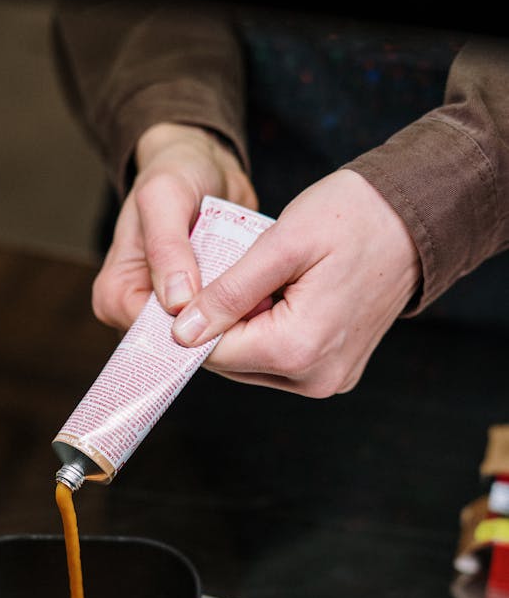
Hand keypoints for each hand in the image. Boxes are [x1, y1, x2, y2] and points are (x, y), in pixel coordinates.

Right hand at [91, 122, 256, 330]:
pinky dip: (244, 311)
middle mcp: (138, 311)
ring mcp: (172, 313)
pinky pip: (224, 323)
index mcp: (115, 295)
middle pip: (178, 343)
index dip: (188, 330)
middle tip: (254, 304)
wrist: (204, 164)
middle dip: (214, 328)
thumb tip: (175, 304)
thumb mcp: (164, 198)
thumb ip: (167, 248)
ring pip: (205, 336)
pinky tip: (262, 295)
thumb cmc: (174, 173)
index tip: (226, 314)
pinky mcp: (201, 307)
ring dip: (234, 321)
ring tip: (261, 297)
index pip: (149, 336)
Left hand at [172, 169, 421, 396]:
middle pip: (232, 364)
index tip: (190, 284)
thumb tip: (182, 333)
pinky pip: (280, 363)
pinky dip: (268, 334)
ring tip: (261, 283)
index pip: (214, 352)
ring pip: (253, 366)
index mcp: (298, 348)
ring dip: (243, 330)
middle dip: (220, 324)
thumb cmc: (352, 218)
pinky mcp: (336, 373)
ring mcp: (328, 380)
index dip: (193, 318)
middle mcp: (314, 378)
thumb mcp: (282, 245)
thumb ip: (228, 293)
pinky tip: (281, 297)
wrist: (416, 220)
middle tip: (229, 274)